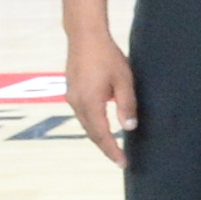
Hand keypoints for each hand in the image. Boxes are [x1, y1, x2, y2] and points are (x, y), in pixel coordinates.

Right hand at [66, 32, 138, 165]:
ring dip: (99, 137)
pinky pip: (82, 114)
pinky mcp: (71, 91)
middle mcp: (77, 103)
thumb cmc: (107, 56)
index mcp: (90, 103)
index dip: (112, 151)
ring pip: (86, 124)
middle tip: (120, 159)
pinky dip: (93, 125)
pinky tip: (102, 126)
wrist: (84, 36)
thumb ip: (126, 104)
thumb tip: (129, 127)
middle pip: (91, 133)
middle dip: (106, 148)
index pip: (102, 135)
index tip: (123, 163)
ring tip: (113, 146)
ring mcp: (71, 97)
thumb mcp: (124, 80)